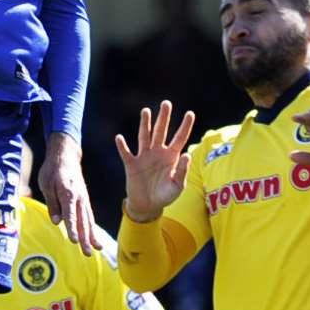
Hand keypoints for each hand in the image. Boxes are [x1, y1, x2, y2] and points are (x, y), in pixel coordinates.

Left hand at [38, 132, 99, 255]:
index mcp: (67, 193)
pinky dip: (93, 228)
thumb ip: (52, 204)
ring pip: (88, 220)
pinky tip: (94, 238)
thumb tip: (57, 221)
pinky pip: (90, 216)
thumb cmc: (52, 170)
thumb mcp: (46, 184)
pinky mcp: (85, 200)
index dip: (72, 228)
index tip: (74, 241)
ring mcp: (84, 199)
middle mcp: (79, 198)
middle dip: (85, 238)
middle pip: (82, 221)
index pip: (70, 214)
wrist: (66, 156)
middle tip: (87, 253)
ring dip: (92, 235)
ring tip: (96, 249)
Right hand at [115, 101, 194, 223]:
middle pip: (161, 131)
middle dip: (163, 117)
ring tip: (146, 111)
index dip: (185, 126)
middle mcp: (158, 153)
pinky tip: (119, 138)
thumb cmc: (165, 196)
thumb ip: (182, 171)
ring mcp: (144, 157)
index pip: (179, 138)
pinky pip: (126, 153)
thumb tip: (187, 154)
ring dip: (145, 124)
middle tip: (166, 103)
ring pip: (144, 136)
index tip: (190, 113)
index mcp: (171, 157)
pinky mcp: (131, 164)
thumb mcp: (177, 186)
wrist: (148, 206)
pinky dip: (122, 146)